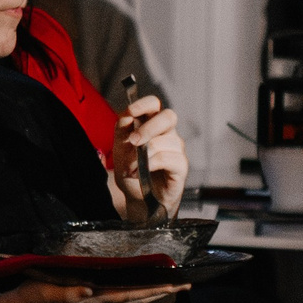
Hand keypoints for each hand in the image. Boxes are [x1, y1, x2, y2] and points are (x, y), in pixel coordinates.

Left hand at [110, 96, 187, 217]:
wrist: (138, 198)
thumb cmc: (132, 172)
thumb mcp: (120, 150)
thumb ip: (122, 131)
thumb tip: (126, 116)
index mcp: (151, 125)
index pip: (154, 105)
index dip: (144, 104)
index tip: (131, 111)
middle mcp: (168, 134)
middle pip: (168, 116)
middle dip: (148, 128)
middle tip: (132, 142)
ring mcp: (177, 149)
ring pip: (164, 141)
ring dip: (143, 155)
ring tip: (130, 169)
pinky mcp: (181, 166)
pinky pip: (168, 158)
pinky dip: (151, 165)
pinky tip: (140, 174)